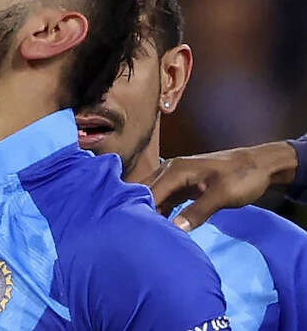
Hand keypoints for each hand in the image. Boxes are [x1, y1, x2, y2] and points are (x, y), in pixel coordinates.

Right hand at [141, 142, 297, 231]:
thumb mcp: (222, 195)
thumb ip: (198, 211)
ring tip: (145, 231)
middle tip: (136, 232)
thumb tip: (175, 229)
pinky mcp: (184, 185)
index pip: (149, 192)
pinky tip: (160, 225)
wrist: (260, 165)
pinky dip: (161, 210)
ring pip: (154, 194)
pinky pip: (165, 197)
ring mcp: (176, 177)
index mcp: (176, 170)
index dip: (141, 209)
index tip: (136, 229)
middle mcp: (170, 170)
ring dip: (150, 210)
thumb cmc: (242, 177)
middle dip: (139, 208)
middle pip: (146, 190)